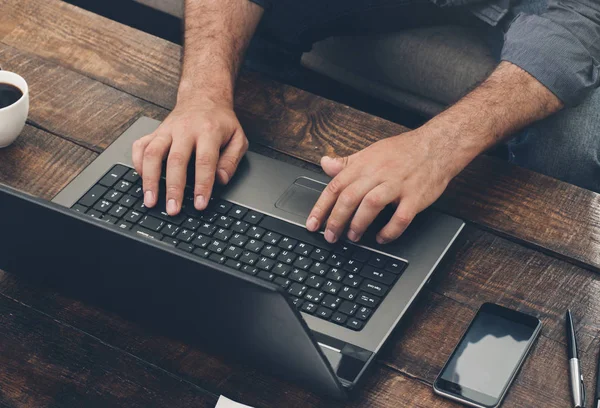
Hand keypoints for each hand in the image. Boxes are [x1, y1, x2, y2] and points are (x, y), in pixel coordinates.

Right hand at [132, 100, 247, 214]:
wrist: (203, 97)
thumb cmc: (221, 122)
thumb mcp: (238, 138)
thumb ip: (232, 160)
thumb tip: (221, 180)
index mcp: (209, 131)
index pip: (205, 161)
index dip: (202, 184)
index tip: (200, 204)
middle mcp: (185, 130)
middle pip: (176, 160)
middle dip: (173, 188)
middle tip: (173, 209)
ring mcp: (167, 130)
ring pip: (153, 153)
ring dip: (149, 179)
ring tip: (150, 200)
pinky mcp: (155, 131)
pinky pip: (140, 146)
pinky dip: (138, 163)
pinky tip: (141, 178)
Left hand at [306, 129, 465, 243]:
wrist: (437, 145)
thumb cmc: (403, 151)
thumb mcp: (370, 152)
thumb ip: (347, 163)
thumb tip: (325, 164)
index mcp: (364, 165)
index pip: (335, 187)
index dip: (321, 208)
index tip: (312, 224)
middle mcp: (378, 173)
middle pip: (350, 197)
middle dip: (336, 220)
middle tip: (330, 236)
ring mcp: (397, 184)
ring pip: (372, 205)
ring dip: (359, 224)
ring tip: (353, 237)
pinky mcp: (415, 196)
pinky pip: (401, 217)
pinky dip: (390, 230)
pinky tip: (381, 238)